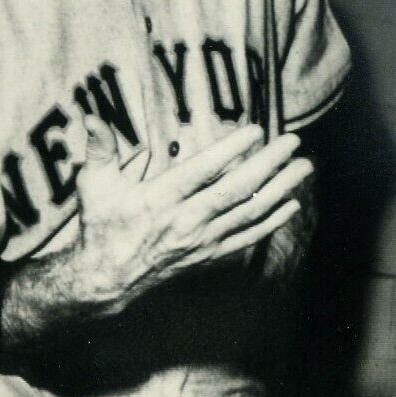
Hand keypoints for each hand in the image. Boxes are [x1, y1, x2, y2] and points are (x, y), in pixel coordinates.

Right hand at [74, 116, 311, 313]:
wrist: (107, 279)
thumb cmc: (102, 225)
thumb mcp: (94, 185)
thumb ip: (98, 149)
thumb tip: (91, 117)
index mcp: (160, 200)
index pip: (202, 171)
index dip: (231, 150)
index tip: (255, 130)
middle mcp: (186, 221)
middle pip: (236, 190)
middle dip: (268, 164)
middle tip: (293, 141)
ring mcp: (202, 241)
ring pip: (249, 213)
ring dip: (280, 189)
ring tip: (304, 167)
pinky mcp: (210, 255)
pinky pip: (248, 237)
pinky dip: (272, 221)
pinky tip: (291, 204)